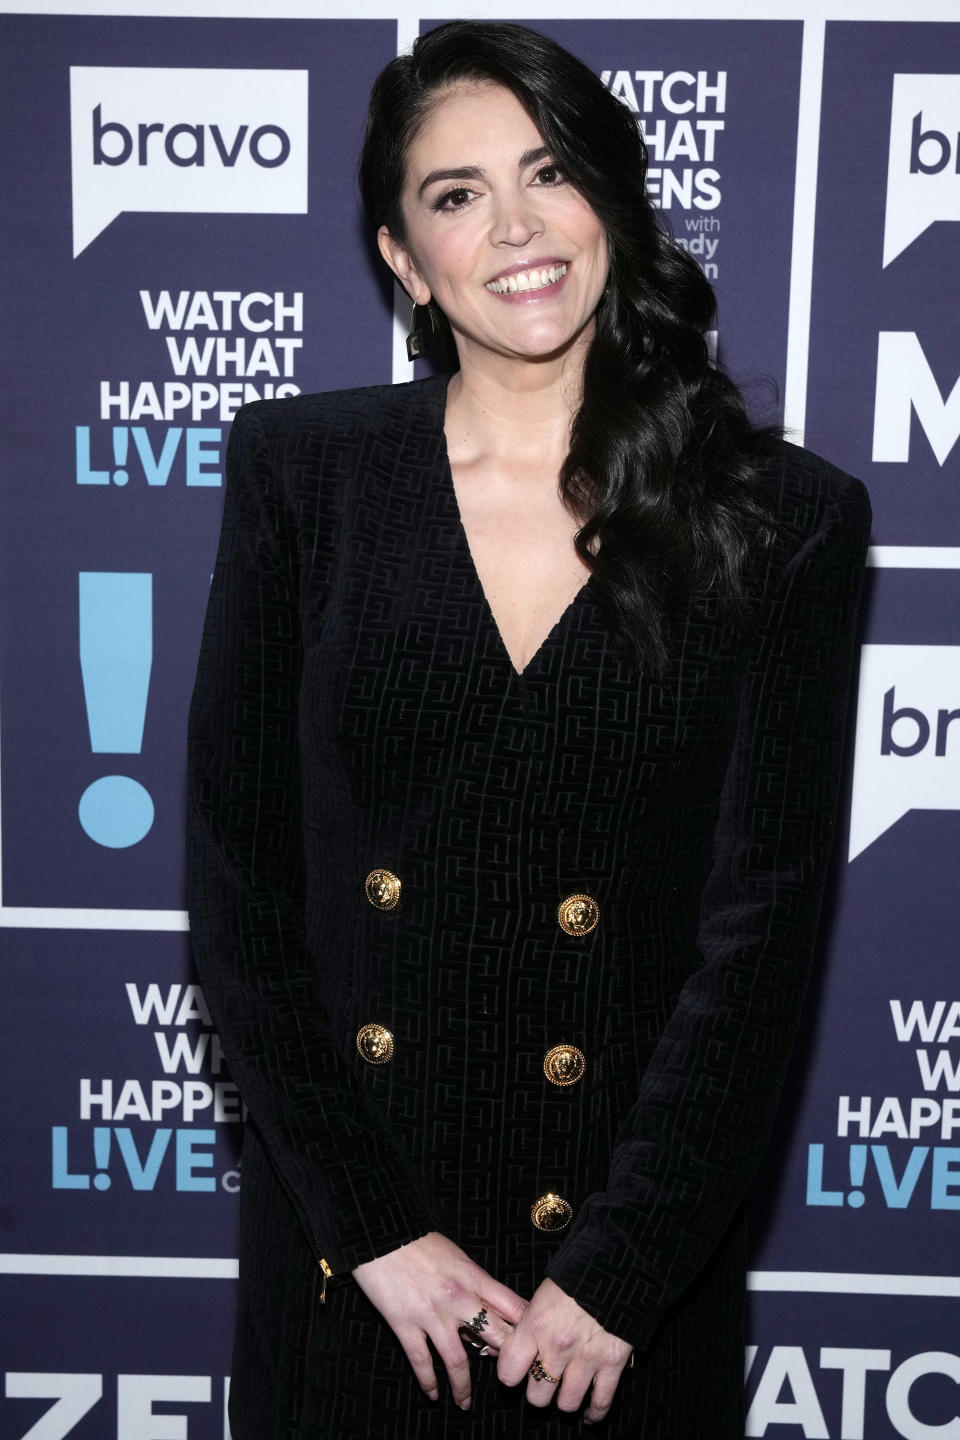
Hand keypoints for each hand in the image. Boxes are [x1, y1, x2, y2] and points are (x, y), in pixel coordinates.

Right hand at [352, 1232, 526, 1409]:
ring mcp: (432, 1314)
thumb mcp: (455, 1253)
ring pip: (457, 1360)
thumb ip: (472, 1280)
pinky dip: (429, 1381)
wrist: (381, 1232)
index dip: (526, 1328)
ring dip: (463, 1386)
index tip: (533, 1343)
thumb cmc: (417, 1239)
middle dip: (504, 1360)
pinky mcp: (405, 1323)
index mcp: (473, 1276)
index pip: (512, 1306)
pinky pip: (421, 1361)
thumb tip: (487, 1305)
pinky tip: (433, 1394)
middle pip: (493, 1336)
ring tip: (465, 1403)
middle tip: (508, 1379)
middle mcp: (458, 1298)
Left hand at [496, 1277, 632, 1423]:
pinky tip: (589, 1414)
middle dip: (538, 1391)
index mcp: (535, 1325)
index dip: (510, 1375)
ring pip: (566, 1404)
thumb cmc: (576, 1275)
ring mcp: (586, 1358)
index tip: (516, 1371)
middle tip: (542, 1381)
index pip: (508, 1372)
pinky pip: (601, 1402)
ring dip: (564, 1400)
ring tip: (565, 1391)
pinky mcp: (612, 1363)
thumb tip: (510, 1345)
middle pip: (537, 1396)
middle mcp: (557, 1346)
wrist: (616, 1265)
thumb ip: (528, 1323)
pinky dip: (595, 1413)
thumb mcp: (543, 1294)